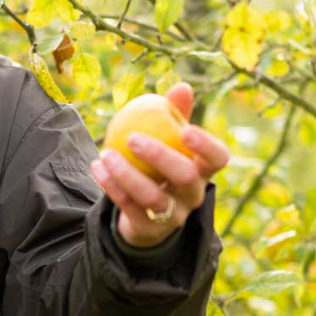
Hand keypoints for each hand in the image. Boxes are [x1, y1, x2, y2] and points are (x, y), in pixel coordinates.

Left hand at [88, 82, 229, 247]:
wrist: (145, 216)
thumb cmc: (160, 168)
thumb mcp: (169, 142)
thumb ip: (175, 115)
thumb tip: (182, 86)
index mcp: (204, 171)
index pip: (218, 158)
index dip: (206, 145)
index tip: (186, 130)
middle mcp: (193, 194)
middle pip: (184, 176)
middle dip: (159, 155)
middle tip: (132, 138)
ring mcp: (173, 215)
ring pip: (152, 196)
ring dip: (126, 174)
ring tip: (106, 153)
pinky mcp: (149, 229)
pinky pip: (128, 207)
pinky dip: (111, 186)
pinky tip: (97, 167)